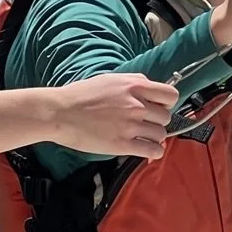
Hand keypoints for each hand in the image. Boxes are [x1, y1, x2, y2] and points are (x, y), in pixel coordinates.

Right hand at [47, 72, 176, 157]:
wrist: (61, 112)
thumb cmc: (82, 94)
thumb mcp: (111, 79)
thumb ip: (134, 82)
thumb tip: (150, 88)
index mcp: (134, 86)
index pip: (170, 95)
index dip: (167, 103)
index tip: (159, 107)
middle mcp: (136, 105)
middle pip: (165, 116)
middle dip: (158, 121)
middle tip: (146, 124)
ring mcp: (130, 125)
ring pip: (161, 134)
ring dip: (155, 137)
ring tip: (144, 137)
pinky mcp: (122, 144)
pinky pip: (152, 150)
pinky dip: (154, 152)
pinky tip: (147, 151)